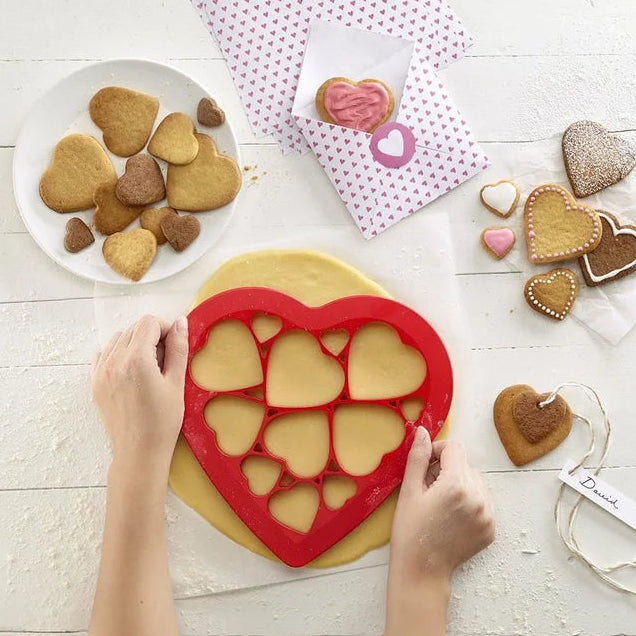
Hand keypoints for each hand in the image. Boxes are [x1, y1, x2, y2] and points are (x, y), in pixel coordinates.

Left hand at [92, 315, 188, 475]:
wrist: (139, 451)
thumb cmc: (163, 421)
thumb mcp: (176, 383)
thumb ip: (178, 349)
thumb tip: (180, 322)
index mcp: (136, 359)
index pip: (148, 323)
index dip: (165, 328)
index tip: (174, 345)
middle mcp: (114, 361)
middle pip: (133, 328)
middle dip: (152, 336)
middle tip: (165, 359)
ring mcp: (101, 372)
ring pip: (118, 339)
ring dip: (135, 343)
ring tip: (148, 366)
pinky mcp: (95, 382)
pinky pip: (103, 354)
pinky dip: (117, 354)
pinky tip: (130, 369)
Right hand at [390, 427, 494, 582]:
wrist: (421, 571)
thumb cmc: (410, 531)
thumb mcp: (409, 491)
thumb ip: (418, 457)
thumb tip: (422, 431)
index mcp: (456, 485)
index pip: (454, 448)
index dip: (436, 451)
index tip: (424, 466)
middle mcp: (478, 498)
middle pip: (464, 464)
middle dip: (446, 469)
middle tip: (428, 489)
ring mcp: (487, 515)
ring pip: (475, 481)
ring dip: (459, 483)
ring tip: (440, 503)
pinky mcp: (491, 528)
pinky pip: (482, 500)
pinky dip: (469, 501)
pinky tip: (451, 515)